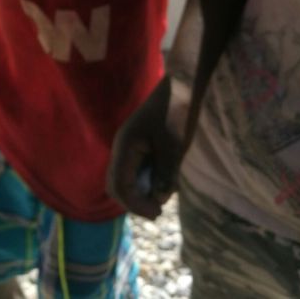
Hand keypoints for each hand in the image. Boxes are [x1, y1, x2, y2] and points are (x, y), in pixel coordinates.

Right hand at [107, 77, 184, 219]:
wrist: (182, 85)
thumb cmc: (176, 112)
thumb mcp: (173, 146)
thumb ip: (164, 173)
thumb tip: (157, 197)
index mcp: (125, 147)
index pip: (119, 186)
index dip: (135, 205)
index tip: (157, 213)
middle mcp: (123, 149)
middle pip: (117, 185)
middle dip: (136, 201)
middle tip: (159, 209)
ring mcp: (130, 147)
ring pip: (128, 180)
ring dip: (144, 191)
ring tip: (168, 189)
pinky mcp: (140, 146)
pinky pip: (138, 170)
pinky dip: (150, 180)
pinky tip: (168, 177)